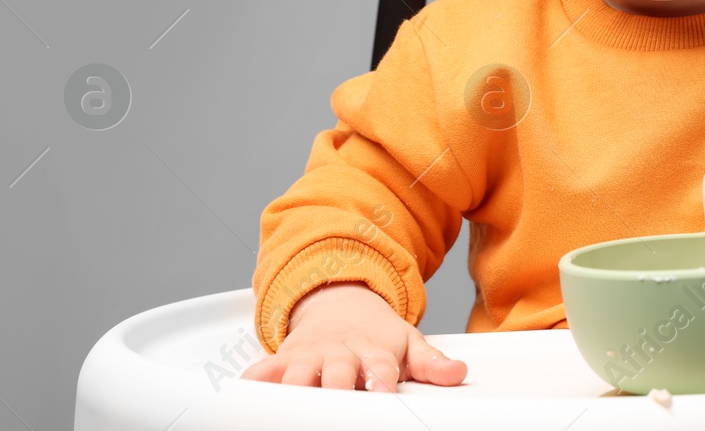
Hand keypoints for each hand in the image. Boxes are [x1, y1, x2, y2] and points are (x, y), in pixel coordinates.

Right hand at [240, 281, 466, 391]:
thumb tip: (458, 372)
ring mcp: (310, 356)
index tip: (382, 390)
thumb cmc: (376, 334)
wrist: (340, 301)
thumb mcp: (408, 342)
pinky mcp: (283, 359)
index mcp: (373, 351)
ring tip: (292, 401)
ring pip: (299, 373)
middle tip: (337, 402)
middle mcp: (340, 354)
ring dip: (295, 386)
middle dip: (335, 388)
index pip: (379, 367)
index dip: (380, 379)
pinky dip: (254, 380)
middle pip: (336, 373)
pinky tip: (246, 393)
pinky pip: (264, 370)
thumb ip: (431, 363)